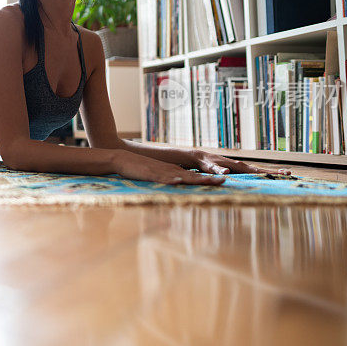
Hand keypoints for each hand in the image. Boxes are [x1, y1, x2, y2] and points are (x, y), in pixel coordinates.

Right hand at [111, 150, 225, 185]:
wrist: (121, 159)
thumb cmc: (139, 169)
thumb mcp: (157, 177)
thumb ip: (168, 181)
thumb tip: (178, 186)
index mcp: (173, 172)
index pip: (194, 176)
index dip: (208, 179)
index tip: (223, 182)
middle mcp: (171, 171)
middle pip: (193, 176)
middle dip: (209, 179)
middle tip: (224, 181)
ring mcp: (161, 172)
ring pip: (181, 176)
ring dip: (196, 179)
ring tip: (209, 180)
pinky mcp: (149, 174)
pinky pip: (161, 178)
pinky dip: (170, 179)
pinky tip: (178, 181)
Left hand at [189, 150, 291, 175]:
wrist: (200, 157)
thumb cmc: (204, 163)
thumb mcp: (209, 167)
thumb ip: (217, 170)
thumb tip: (227, 172)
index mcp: (237, 165)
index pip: (256, 170)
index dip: (270, 172)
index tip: (284, 172)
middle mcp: (240, 165)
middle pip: (260, 169)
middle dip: (274, 171)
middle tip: (290, 173)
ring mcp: (238, 166)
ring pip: (256, 170)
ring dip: (269, 172)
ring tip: (283, 173)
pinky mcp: (236, 168)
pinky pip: (250, 171)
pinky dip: (259, 173)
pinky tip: (264, 176)